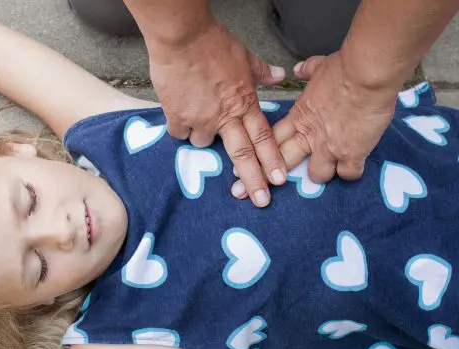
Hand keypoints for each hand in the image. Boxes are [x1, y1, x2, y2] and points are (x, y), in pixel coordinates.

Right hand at [147, 20, 286, 207]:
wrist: (182, 37)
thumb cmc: (213, 43)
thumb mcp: (244, 55)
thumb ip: (262, 72)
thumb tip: (280, 75)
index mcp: (244, 102)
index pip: (263, 137)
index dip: (272, 160)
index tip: (279, 180)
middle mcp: (225, 116)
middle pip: (242, 156)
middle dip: (253, 181)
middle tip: (260, 201)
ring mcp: (201, 119)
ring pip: (204, 143)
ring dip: (205, 137)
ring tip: (201, 119)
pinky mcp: (178, 117)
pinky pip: (180, 133)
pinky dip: (181, 127)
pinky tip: (180, 116)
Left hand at [273, 52, 397, 181]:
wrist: (367, 75)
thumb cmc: (344, 68)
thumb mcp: (319, 67)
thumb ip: (307, 71)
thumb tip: (298, 69)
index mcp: (299, 117)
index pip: (274, 140)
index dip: (269, 150)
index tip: (268, 157)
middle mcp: (310, 136)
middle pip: (286, 162)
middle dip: (284, 171)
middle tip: (287, 175)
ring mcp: (330, 148)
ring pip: (317, 176)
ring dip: (322, 173)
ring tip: (330, 167)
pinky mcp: (352, 154)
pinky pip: (347, 175)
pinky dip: (350, 172)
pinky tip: (353, 165)